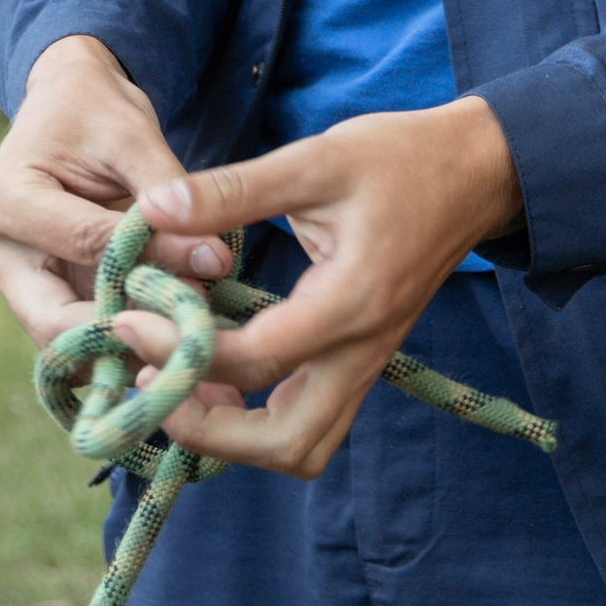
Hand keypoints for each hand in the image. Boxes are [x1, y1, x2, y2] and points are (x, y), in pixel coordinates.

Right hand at [0, 34, 229, 351]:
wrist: (68, 109)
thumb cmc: (96, 112)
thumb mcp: (134, 137)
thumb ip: (170, 194)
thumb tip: (214, 261)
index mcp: (4, 200)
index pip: (85, 246)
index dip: (154, 259)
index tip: (216, 262)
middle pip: (57, 322)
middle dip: (130, 331)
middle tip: (196, 330)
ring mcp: (15, 286)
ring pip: (72, 345)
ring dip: (133, 345)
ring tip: (195, 333)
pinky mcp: (41, 304)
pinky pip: (84, 340)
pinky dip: (129, 343)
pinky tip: (177, 334)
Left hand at [133, 98, 521, 477]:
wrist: (478, 173)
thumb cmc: (400, 159)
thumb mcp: (315, 159)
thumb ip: (234, 190)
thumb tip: (152, 208)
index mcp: (349, 304)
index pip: (254, 362)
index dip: (179, 352)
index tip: (127, 319)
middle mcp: (361, 352)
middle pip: (283, 443)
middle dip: (206, 430)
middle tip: (148, 380)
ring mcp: (366, 364)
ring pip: (301, 446)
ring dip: (234, 438)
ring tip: (177, 384)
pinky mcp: (361, 361)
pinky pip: (309, 421)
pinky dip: (257, 418)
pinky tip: (214, 370)